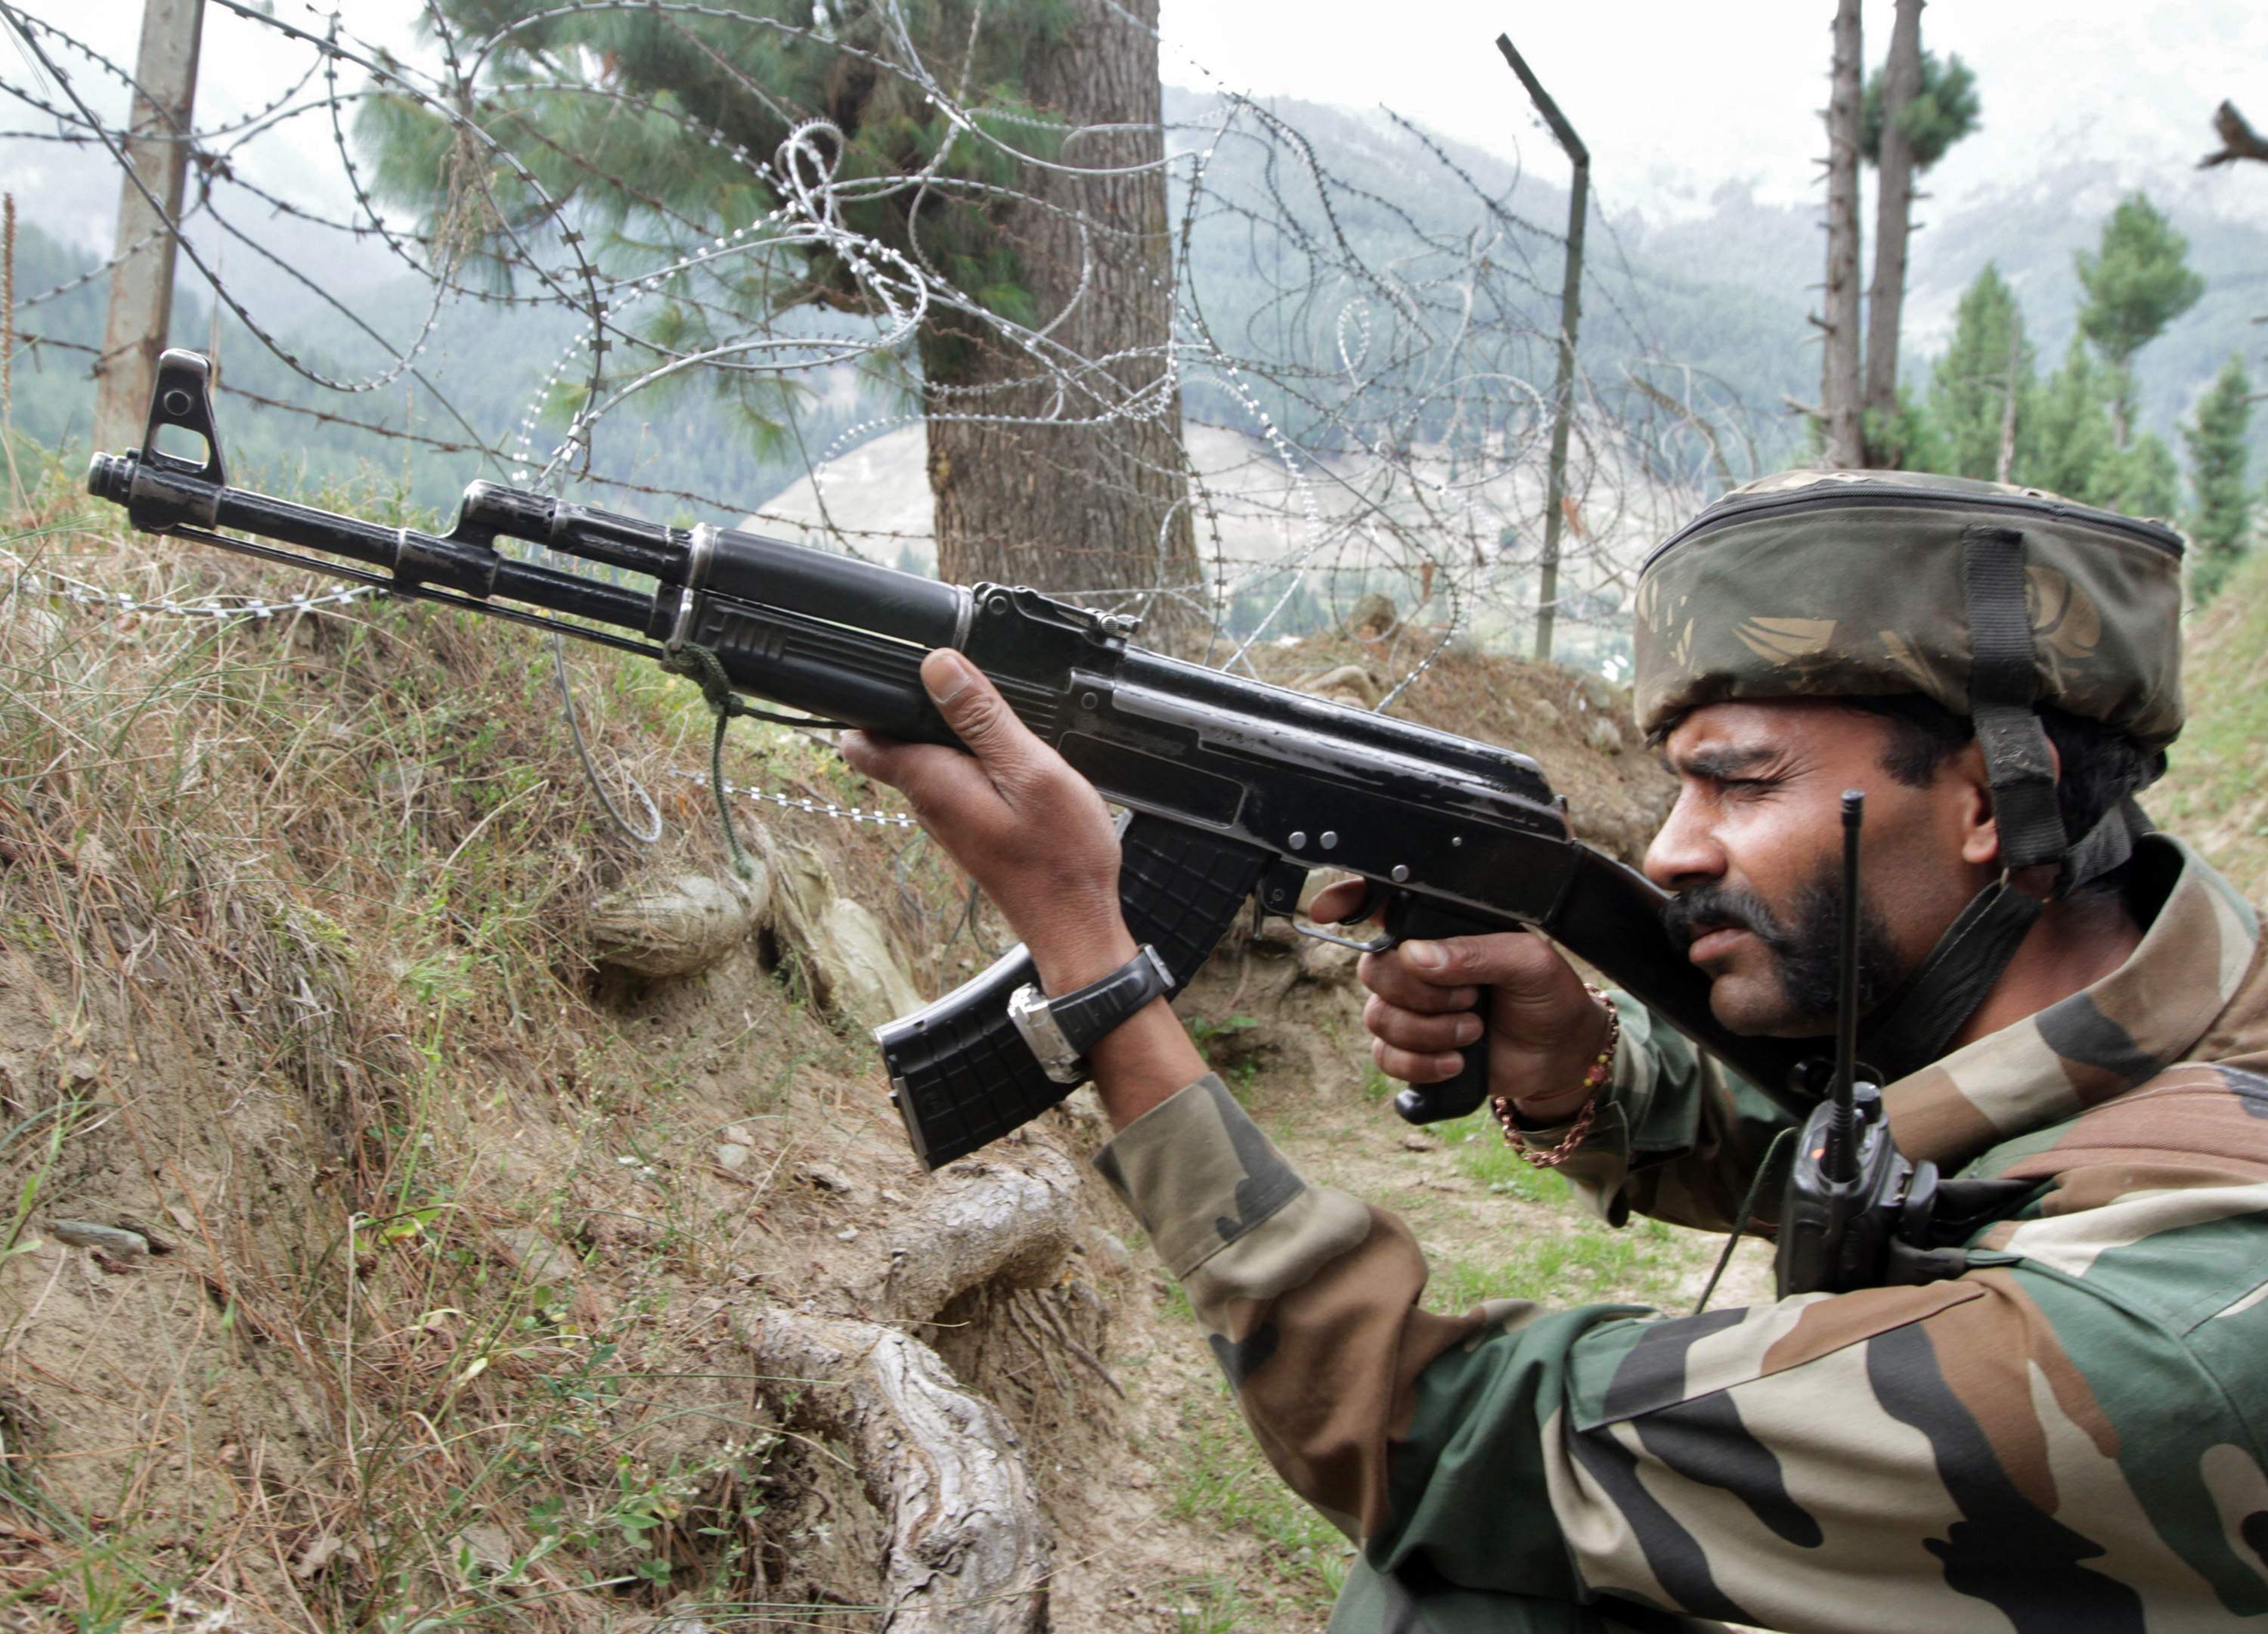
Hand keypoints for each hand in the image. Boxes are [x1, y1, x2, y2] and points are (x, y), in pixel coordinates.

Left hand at [840, 650, 1134, 992]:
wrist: (1077, 923)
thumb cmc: (1061, 856)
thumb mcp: (1031, 771)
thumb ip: (982, 719)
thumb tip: (937, 666)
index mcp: (931, 780)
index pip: (861, 737)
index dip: (870, 699)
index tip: (898, 671)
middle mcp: (928, 801)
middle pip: (896, 739)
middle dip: (919, 707)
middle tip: (971, 686)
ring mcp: (947, 816)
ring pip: (928, 757)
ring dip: (953, 731)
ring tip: (999, 717)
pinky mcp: (970, 825)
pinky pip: (956, 776)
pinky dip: (975, 757)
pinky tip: (1013, 755)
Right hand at [1311, 878, 1610, 1117]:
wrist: (1562, 1056)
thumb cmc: (1550, 996)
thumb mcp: (1530, 962)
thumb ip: (1478, 952)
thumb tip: (1416, 957)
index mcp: (1442, 929)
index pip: (1382, 904)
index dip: (1347, 900)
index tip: (1327, 910)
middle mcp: (1418, 964)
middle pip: (1374, 969)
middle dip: (1421, 994)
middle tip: (1471, 999)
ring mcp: (1412, 1008)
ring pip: (1377, 1017)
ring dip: (1428, 1031)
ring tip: (1473, 1033)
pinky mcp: (1413, 1049)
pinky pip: (1385, 1056)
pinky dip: (1420, 1063)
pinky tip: (1456, 1062)